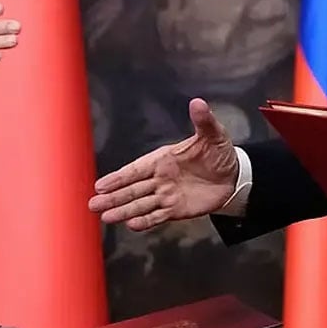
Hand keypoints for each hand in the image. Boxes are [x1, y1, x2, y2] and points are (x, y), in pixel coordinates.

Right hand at [88, 98, 238, 230]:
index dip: (119, 178)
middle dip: (113, 197)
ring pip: (141, 204)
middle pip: (132, 189)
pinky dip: (145, 221)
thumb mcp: (213, 135)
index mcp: (163, 159)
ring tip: (105, 217)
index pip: (136, 169)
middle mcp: (160, 178)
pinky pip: (158, 216)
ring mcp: (166, 195)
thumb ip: (203, 121)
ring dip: (123, 211)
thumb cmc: (219, 152)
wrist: (234, 176)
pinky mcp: (176, 209)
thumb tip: (198, 102)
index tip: (100, 185)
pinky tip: (131, 224)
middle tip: (92, 204)